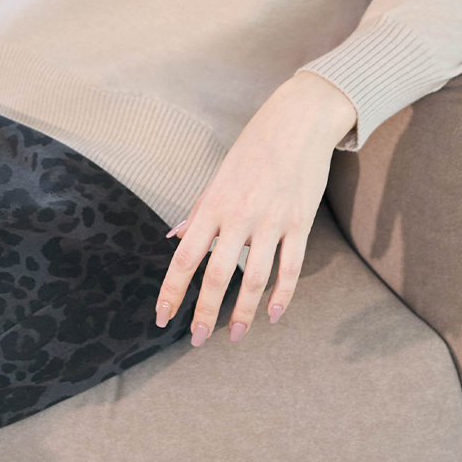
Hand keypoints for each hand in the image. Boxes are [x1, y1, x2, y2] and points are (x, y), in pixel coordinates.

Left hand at [154, 71, 356, 346]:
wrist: (298, 120)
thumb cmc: (255, 146)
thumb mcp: (220, 174)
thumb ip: (200, 210)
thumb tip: (176, 238)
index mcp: (214, 203)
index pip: (186, 256)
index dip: (172, 291)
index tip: (162, 317)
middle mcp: (240, 215)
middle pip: (218, 275)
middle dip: (205, 313)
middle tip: (196, 340)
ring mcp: (272, 220)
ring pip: (255, 280)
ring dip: (243, 313)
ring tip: (234, 335)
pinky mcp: (300, 222)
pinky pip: (290, 269)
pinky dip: (282, 297)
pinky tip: (272, 315)